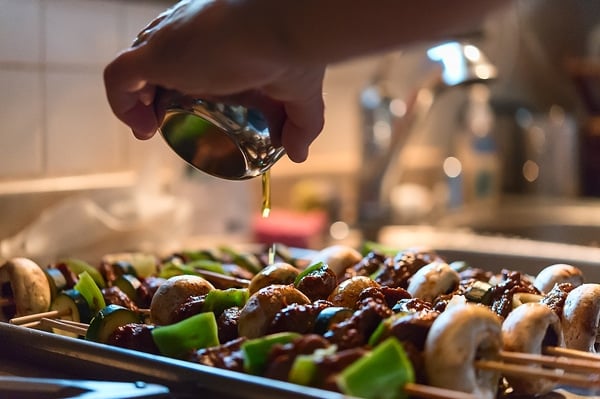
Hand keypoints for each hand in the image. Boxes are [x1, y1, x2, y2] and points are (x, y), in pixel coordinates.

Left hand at [103, 0, 325, 161]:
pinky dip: (122, 105)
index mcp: (217, 30)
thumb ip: (301, 124)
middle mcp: (187, 29)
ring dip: (140, 98)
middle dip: (159, 86)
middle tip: (168, 118)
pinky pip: (118, 79)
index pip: (189, 48)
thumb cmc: (292, 51)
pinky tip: (143, 128)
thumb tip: (299, 155)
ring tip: (150, 127)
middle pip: (159, 55)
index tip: (190, 106)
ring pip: (136, 66)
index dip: (182, 76)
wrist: (281, 29)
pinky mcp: (154, 55)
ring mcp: (168, 41)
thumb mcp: (300, 94)